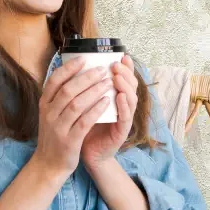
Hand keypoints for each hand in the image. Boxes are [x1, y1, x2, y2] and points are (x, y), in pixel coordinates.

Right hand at [32, 57, 112, 178]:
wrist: (49, 164)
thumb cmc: (55, 135)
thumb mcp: (51, 114)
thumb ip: (59, 96)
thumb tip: (74, 73)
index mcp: (44, 104)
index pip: (54, 80)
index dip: (69, 68)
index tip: (84, 59)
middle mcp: (49, 114)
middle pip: (68, 90)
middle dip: (87, 78)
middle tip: (102, 69)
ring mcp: (58, 127)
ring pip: (77, 104)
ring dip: (94, 91)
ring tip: (108, 83)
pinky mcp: (69, 140)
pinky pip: (84, 121)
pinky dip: (96, 110)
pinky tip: (106, 102)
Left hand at [81, 54, 138, 172]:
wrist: (83, 154)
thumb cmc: (82, 127)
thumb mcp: (84, 104)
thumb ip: (86, 88)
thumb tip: (77, 65)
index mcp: (115, 97)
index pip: (124, 79)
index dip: (126, 67)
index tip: (121, 55)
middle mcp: (123, 106)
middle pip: (131, 85)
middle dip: (125, 73)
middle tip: (116, 65)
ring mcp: (124, 119)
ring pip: (131, 99)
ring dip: (126, 86)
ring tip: (117, 77)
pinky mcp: (121, 131)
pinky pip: (126, 117)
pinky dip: (124, 106)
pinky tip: (119, 97)